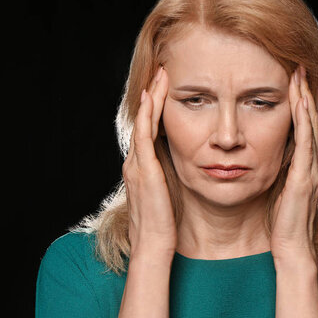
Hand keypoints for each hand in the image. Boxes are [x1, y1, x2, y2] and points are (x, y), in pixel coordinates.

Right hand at [122, 66, 176, 256]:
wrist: (153, 245)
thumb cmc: (163, 224)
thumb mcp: (165, 195)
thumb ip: (168, 179)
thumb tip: (182, 168)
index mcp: (141, 168)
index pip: (148, 130)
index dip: (155, 108)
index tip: (165, 90)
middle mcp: (136, 162)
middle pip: (143, 120)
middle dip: (152, 96)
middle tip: (161, 73)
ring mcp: (137, 163)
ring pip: (143, 121)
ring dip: (151, 97)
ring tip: (159, 76)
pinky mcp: (143, 168)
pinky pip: (144, 134)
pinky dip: (147, 114)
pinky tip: (153, 96)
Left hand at [270, 65, 317, 265]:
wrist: (290, 248)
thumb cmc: (280, 223)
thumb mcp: (275, 190)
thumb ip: (274, 170)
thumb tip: (259, 153)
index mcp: (300, 166)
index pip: (300, 127)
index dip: (296, 103)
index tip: (289, 81)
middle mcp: (308, 163)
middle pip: (307, 120)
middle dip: (302, 94)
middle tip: (297, 68)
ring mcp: (309, 169)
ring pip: (308, 126)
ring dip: (303, 100)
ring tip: (298, 76)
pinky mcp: (304, 177)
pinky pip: (304, 143)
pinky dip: (303, 121)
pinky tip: (298, 103)